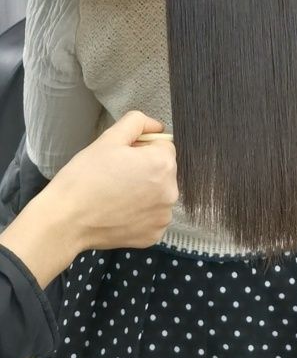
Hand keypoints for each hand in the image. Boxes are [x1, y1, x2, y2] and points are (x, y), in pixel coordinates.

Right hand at [58, 111, 177, 251]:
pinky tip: (119, 211)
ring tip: (116, 194)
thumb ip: (137, 122)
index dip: (142, 148)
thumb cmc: (84, 178)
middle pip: (164, 170)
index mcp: (162, 164)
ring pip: (159, 194)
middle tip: (116, 175)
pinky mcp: (153, 235)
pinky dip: (140, 213)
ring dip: (145, 191)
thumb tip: (156, 127)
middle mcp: (170, 192)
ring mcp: (163, 216)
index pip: (164, 146)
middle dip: (146, 169)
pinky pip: (152, 216)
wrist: (66, 220)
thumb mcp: (108, 138)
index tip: (122, 157)